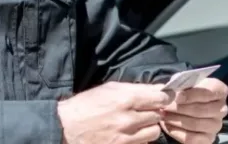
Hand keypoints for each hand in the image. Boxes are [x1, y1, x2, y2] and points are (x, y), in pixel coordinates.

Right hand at [58, 82, 172, 143]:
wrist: (64, 128)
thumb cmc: (87, 105)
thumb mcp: (110, 88)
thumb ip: (137, 88)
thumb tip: (160, 88)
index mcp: (127, 99)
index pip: (161, 98)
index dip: (163, 98)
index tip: (160, 98)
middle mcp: (129, 119)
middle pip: (159, 115)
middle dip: (154, 112)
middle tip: (144, 111)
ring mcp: (125, 137)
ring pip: (154, 132)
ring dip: (149, 128)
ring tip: (137, 124)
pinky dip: (140, 140)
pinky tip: (129, 135)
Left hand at [161, 78, 227, 143]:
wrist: (183, 107)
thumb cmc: (185, 92)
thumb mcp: (184, 84)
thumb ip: (180, 84)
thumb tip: (174, 92)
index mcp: (220, 91)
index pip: (211, 91)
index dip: (193, 94)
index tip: (177, 96)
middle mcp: (222, 109)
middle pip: (201, 110)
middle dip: (179, 108)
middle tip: (164, 106)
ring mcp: (216, 125)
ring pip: (195, 124)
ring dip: (175, 119)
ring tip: (163, 115)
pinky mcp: (208, 139)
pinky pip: (191, 138)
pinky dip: (176, 132)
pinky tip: (167, 125)